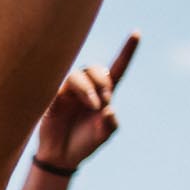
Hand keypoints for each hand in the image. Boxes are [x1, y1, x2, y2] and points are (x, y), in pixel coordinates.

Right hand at [34, 34, 136, 171]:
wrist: (61, 156)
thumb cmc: (84, 144)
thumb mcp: (103, 135)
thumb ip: (110, 124)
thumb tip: (109, 109)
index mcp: (104, 94)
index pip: (118, 68)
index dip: (127, 51)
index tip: (136, 33)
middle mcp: (87, 88)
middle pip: (96, 68)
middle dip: (103, 80)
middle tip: (105, 100)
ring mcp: (69, 91)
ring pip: (79, 74)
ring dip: (89, 88)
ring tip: (92, 105)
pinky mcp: (53, 96)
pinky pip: (60, 84)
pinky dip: (71, 91)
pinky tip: (73, 102)